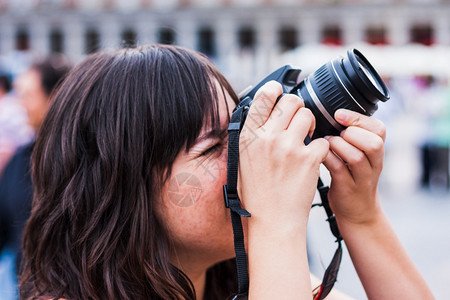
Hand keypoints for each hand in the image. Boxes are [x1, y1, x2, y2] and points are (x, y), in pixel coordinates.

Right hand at [239, 81, 329, 298]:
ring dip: (311, 125)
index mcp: (249, 136)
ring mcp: (289, 147)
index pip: (264, 96)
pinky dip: (320, 148)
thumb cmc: (256, 194)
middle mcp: (268, 137)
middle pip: (291, 101)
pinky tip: (313, 158)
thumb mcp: (243, 161)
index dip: (275, 90)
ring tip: (307, 139)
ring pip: (309, 115)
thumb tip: (264, 115)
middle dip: (297, 107)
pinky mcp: (309, 160)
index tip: (280, 92)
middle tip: (298, 120)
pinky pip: (322, 140)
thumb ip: (253, 136)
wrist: (271, 222)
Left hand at [323, 109, 385, 226]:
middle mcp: (374, 164)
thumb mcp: (358, 154)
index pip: (379, 129)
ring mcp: (362, 178)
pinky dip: (328, 159)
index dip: (359, 119)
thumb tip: (327, 113)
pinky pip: (339, 170)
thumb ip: (350, 136)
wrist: (358, 212)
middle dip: (352, 133)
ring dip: (338, 146)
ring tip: (326, 144)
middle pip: (374, 142)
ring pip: (357, 157)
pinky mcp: (348, 189)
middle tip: (336, 134)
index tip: (339, 114)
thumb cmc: (352, 177)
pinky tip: (319, 155)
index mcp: (377, 151)